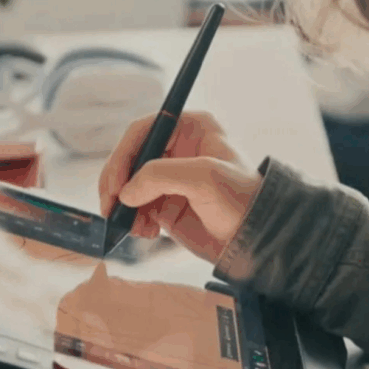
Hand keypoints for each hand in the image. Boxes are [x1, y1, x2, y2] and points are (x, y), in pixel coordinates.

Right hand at [99, 112, 260, 263]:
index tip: (116, 182)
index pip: (143, 131)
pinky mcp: (166, 204)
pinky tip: (145, 232)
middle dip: (117, 184)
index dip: (123, 154)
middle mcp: (177, 150)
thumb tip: (126, 193)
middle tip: (111, 206)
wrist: (257, 240)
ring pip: (129, 185)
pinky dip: (133, 220)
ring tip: (133, 226)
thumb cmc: (243, 200)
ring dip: (123, 206)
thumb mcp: (204, 178)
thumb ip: (160, 176)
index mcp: (191, 128)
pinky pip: (136, 208)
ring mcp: (170, 179)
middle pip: (130, 159)